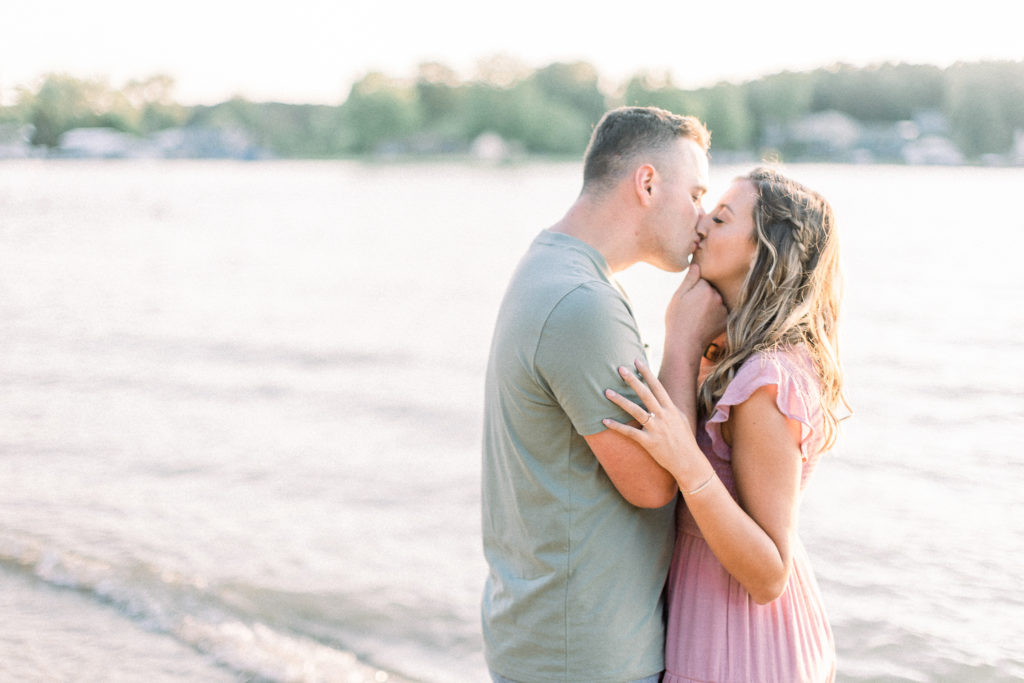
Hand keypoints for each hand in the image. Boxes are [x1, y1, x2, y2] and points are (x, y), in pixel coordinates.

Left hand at [602, 358, 706, 486]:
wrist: (688, 462)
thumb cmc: (684, 440)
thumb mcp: (680, 419)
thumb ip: (669, 407)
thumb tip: (661, 396)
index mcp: (671, 409)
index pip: (657, 386)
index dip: (647, 373)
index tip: (637, 361)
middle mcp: (663, 416)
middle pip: (645, 394)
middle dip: (632, 380)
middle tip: (620, 368)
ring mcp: (656, 429)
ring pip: (635, 411)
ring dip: (620, 400)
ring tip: (607, 391)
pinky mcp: (649, 442)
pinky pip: (630, 432)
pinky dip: (616, 426)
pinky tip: (604, 421)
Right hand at [665, 264, 726, 352]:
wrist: (685, 343)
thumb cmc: (677, 319)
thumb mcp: (678, 296)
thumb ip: (689, 279)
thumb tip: (697, 264)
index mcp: (705, 288)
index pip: (702, 281)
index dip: (693, 289)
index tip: (687, 299)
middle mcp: (718, 296)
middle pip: (711, 291)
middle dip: (703, 296)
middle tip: (691, 309)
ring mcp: (723, 309)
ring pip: (716, 302)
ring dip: (710, 306)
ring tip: (697, 318)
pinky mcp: (726, 320)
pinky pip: (721, 313)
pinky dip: (715, 316)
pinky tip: (704, 323)